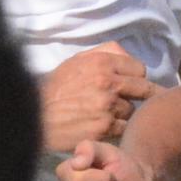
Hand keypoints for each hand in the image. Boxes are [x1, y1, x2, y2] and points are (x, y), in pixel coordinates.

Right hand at [38, 41, 156, 151]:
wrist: (36, 115)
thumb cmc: (57, 87)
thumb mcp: (77, 60)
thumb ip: (105, 52)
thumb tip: (129, 56)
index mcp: (103, 63)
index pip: (140, 69)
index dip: (136, 77)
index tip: (132, 83)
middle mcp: (108, 83)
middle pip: (144, 89)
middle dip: (144, 95)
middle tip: (145, 100)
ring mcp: (108, 107)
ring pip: (133, 110)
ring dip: (125, 113)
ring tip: (110, 114)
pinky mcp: (104, 128)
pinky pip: (124, 128)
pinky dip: (117, 128)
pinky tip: (105, 126)